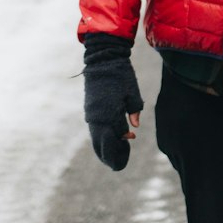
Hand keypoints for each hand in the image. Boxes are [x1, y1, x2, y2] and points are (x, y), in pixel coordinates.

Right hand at [83, 33, 144, 171]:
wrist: (102, 59)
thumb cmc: (121, 75)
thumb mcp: (133, 92)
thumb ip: (134, 111)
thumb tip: (133, 129)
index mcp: (111, 114)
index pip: (117, 137)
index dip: (124, 142)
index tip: (132, 138)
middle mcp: (98, 118)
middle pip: (102, 145)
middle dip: (111, 156)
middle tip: (119, 163)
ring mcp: (91, 114)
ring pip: (95, 139)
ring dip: (103, 148)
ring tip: (112, 155)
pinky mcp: (89, 110)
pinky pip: (93, 130)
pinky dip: (100, 138)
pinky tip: (107, 139)